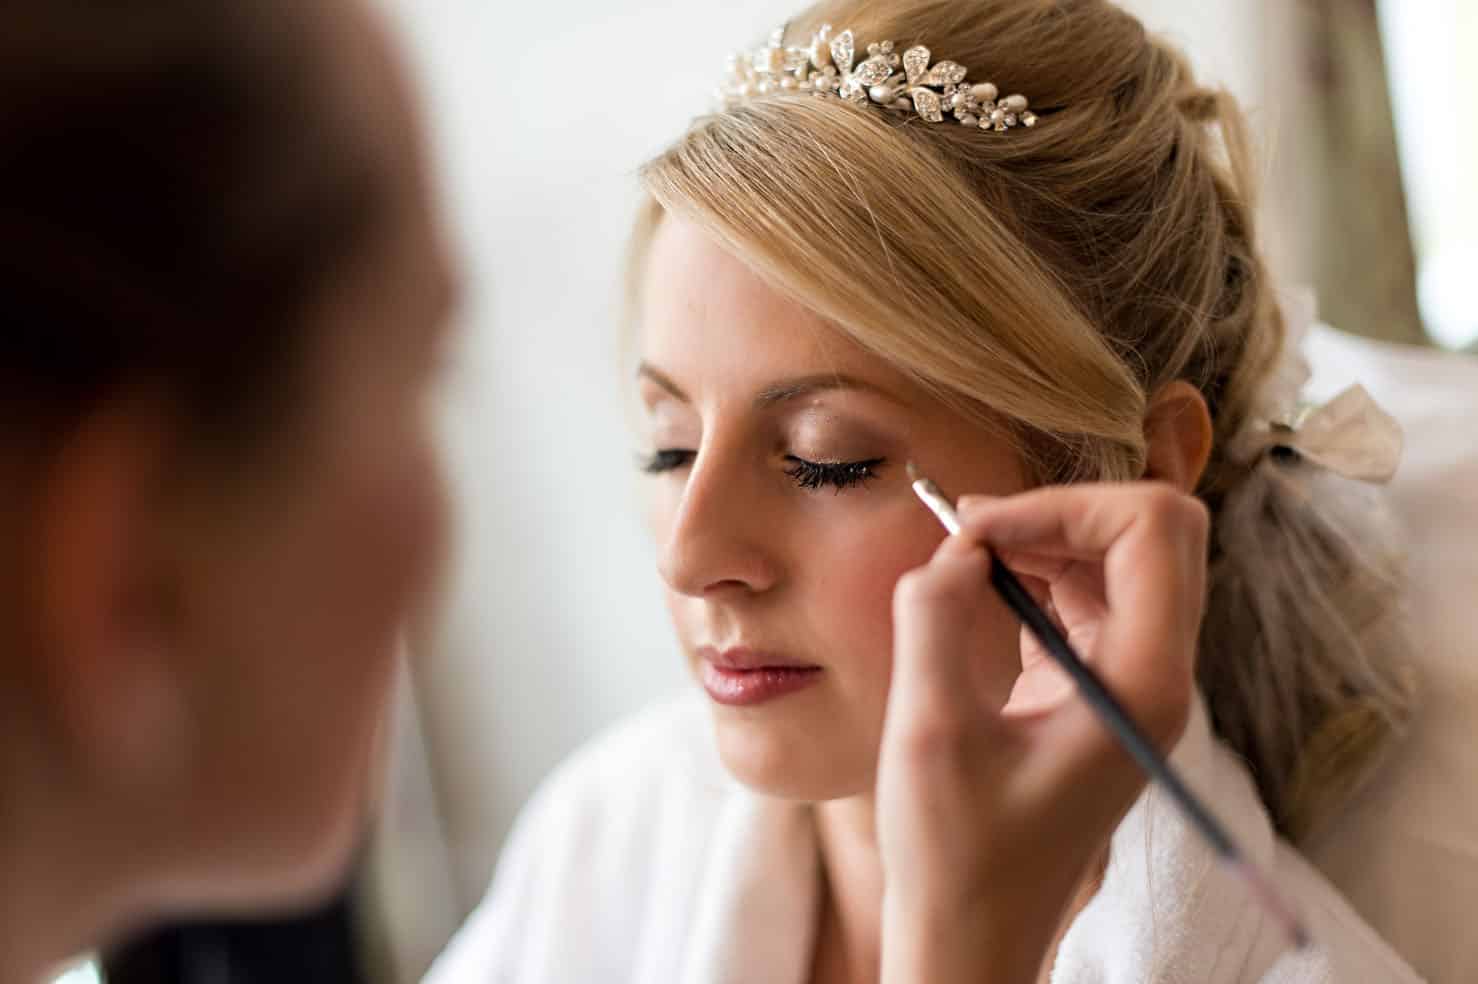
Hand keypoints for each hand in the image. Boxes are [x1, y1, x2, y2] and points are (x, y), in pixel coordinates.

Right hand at [877, 482, 1208, 983]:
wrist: (974, 936)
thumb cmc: (957, 855)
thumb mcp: (929, 730)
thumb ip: (934, 620)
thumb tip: (950, 552)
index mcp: (1143, 684)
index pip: (1152, 531)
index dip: (1063, 505)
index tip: (975, 530)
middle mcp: (1154, 676)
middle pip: (1151, 535)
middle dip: (1061, 512)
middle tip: (972, 532)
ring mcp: (1131, 685)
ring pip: (1119, 561)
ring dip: (1044, 539)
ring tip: (963, 555)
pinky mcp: (1097, 693)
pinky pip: (1087, 601)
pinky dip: (1035, 576)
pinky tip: (976, 588)